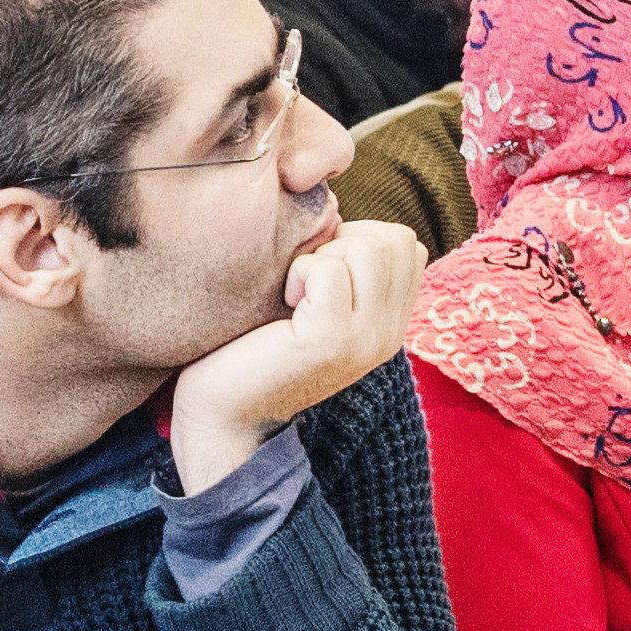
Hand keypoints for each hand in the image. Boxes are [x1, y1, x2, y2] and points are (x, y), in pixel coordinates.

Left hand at [168, 213, 422, 494]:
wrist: (224, 418)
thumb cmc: (255, 350)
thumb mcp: (315, 305)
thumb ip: (343, 268)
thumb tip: (334, 212)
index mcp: (391, 323)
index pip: (406, 244)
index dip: (359, 238)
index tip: (319, 274)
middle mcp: (389, 334)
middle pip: (395, 239)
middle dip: (344, 241)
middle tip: (306, 282)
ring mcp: (366, 340)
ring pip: (369, 248)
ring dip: (322, 255)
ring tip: (296, 293)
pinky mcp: (332, 341)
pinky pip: (328, 269)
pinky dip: (299, 274)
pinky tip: (282, 305)